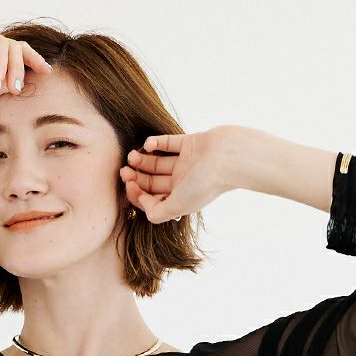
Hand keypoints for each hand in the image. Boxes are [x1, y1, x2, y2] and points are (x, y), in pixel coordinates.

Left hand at [119, 125, 239, 223]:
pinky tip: (148, 143)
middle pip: (152, 181)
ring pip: (157, 162)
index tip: (128, 184)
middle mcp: (182, 182)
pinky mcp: (190, 144)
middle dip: (136, 176)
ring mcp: (186, 163)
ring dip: (142, 160)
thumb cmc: (206, 184)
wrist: (231, 157)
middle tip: (124, 169)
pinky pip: (168, 143)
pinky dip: (156, 142)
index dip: (136, 193)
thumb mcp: (178, 205)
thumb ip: (157, 213)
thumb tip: (142, 207)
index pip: (151, 199)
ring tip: (132, 155)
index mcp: (179, 199)